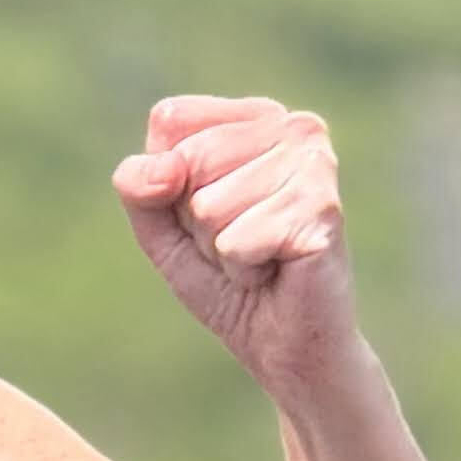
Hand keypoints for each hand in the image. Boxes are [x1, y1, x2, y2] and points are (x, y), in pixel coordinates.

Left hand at [112, 94, 358, 398]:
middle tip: (237, 241)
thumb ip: (138, 186)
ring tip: (259, 257)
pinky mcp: (323, 210)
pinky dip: (242, 270)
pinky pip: (236, 242)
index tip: (206, 212)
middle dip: (196, 221)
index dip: (167, 181)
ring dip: (221, 248)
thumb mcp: (161, 228)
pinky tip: (275, 271)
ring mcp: (315, 164)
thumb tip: (164, 170)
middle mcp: (295, 127)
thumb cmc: (225, 278)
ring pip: (209, 205)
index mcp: (256, 116)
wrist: (284, 344)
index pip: (170, 120)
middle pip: (188, 160)